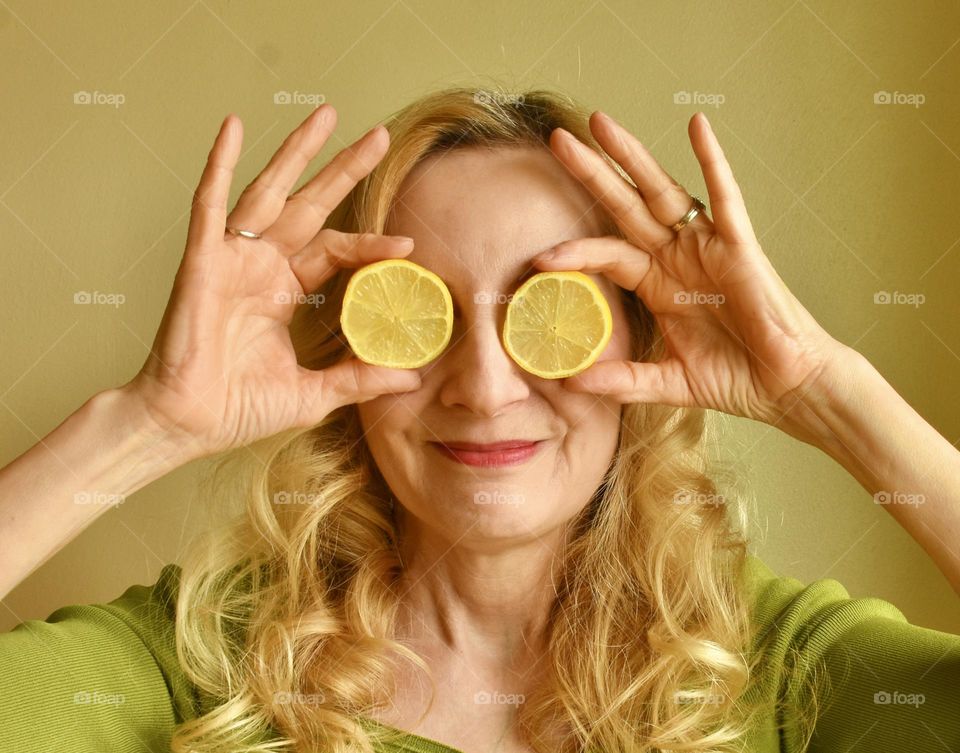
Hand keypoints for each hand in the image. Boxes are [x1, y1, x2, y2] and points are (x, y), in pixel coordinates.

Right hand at [122, 105, 421, 460]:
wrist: (187, 424)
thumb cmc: (239, 408)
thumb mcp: (314, 392)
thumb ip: (359, 378)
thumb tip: (412, 379)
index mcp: (283, 290)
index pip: (335, 250)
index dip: (368, 244)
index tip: (408, 245)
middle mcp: (260, 266)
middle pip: (310, 205)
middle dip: (343, 170)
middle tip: (378, 136)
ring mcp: (231, 258)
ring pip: (269, 192)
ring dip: (296, 153)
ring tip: (327, 115)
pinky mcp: (202, 260)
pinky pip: (210, 204)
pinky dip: (218, 164)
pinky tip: (232, 126)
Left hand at [533, 110, 850, 437]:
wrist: (786, 387)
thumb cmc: (733, 379)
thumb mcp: (667, 381)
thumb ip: (623, 380)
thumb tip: (572, 383)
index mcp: (657, 284)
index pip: (607, 254)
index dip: (575, 252)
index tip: (537, 260)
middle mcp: (677, 257)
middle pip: (625, 206)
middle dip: (592, 173)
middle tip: (557, 140)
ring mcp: (707, 247)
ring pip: (663, 192)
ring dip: (633, 157)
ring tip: (601, 124)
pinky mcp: (741, 246)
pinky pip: (726, 197)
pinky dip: (712, 161)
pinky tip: (696, 126)